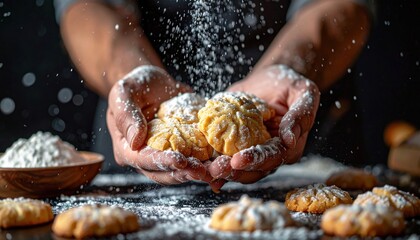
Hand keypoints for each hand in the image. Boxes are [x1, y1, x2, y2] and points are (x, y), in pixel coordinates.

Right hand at [107, 65, 210, 184]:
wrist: (155, 83)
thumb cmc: (135, 86)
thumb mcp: (124, 93)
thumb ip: (127, 114)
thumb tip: (135, 141)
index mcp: (127, 148)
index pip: (143, 160)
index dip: (163, 162)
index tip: (180, 160)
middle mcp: (146, 158)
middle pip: (165, 173)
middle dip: (186, 173)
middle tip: (204, 170)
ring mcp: (165, 156)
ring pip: (182, 171)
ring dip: (200, 173)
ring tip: (217, 169)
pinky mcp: (183, 151)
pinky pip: (196, 161)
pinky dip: (209, 163)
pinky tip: (223, 162)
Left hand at [209, 64, 319, 185]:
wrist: (269, 80)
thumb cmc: (289, 84)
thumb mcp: (303, 92)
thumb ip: (300, 114)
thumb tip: (289, 139)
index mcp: (288, 146)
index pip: (272, 157)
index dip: (254, 160)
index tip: (238, 160)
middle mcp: (269, 154)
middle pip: (252, 169)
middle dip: (233, 171)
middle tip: (215, 169)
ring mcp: (251, 152)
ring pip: (237, 169)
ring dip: (221, 171)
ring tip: (205, 170)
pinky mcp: (235, 145)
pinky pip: (223, 157)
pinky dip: (212, 163)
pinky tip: (200, 167)